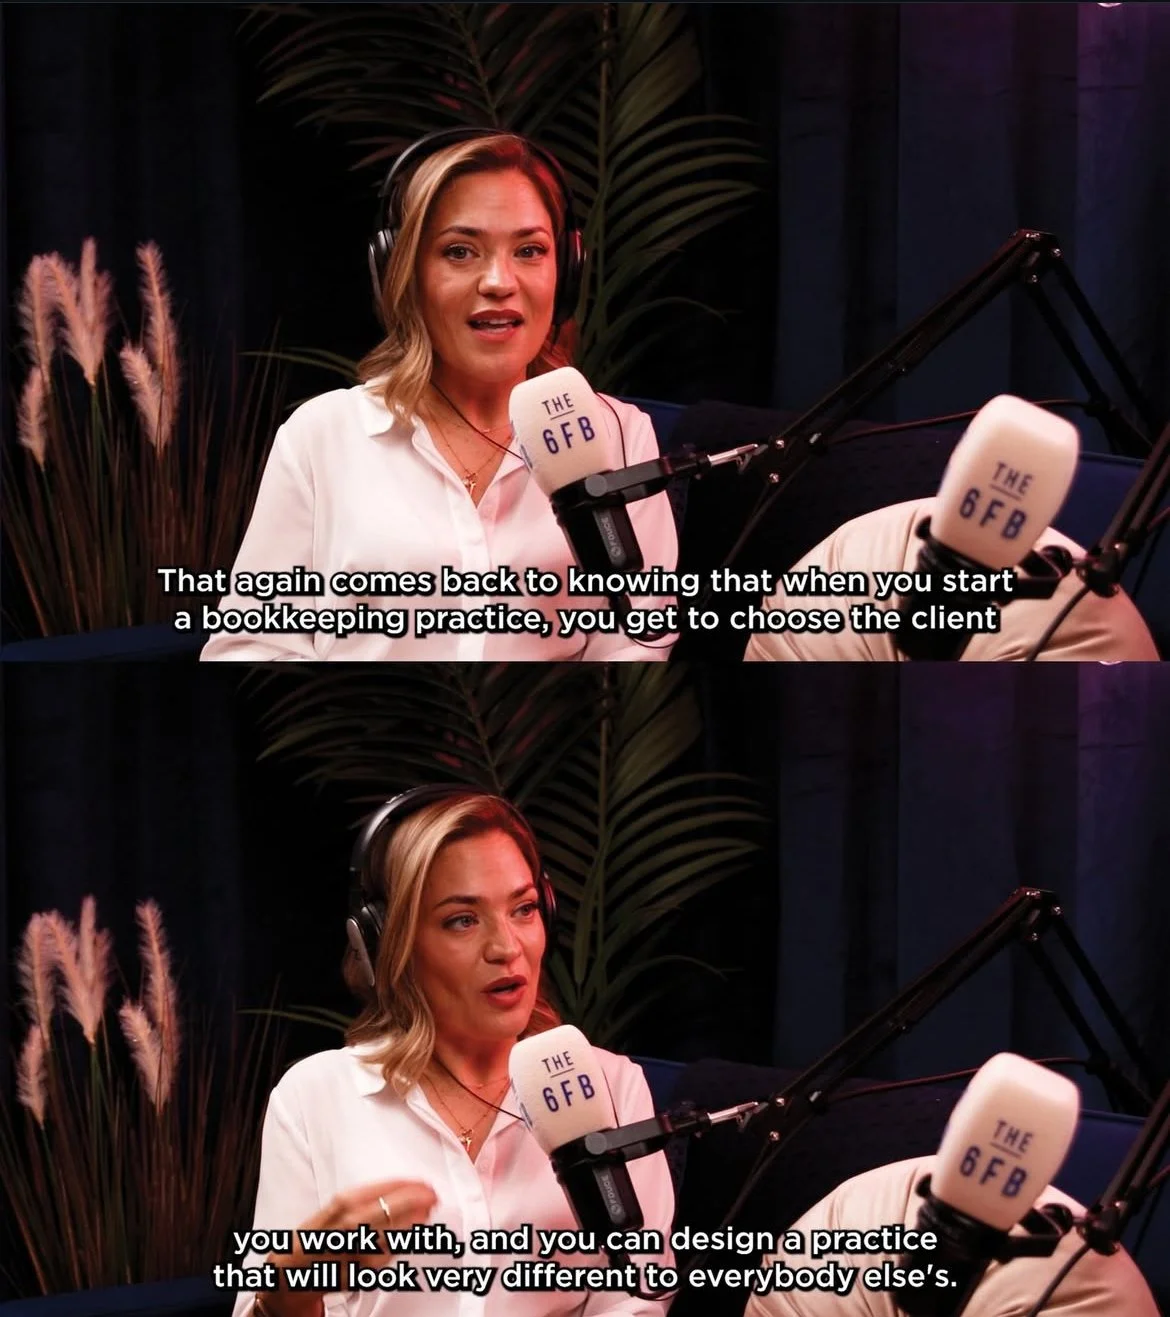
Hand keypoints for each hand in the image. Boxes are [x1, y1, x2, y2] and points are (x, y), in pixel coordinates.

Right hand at [261, 1179, 436, 1316]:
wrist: (293, 1272)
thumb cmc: (316, 1236)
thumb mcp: (333, 1208)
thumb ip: (363, 1198)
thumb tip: (398, 1189)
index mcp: (340, 1205)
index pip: (379, 1189)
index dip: (404, 1185)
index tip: (422, 1182)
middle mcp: (346, 1227)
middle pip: (387, 1210)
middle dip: (414, 1201)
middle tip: (432, 1194)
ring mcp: (353, 1251)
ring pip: (389, 1234)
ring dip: (414, 1222)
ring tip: (429, 1211)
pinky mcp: (358, 1273)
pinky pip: (385, 1257)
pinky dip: (403, 1244)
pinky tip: (415, 1234)